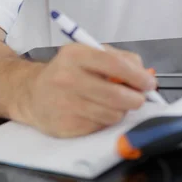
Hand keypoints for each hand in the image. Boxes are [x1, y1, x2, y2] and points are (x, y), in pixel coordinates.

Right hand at [15, 43, 156, 137]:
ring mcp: (66, 104)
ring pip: (112, 114)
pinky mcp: (66, 126)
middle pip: (116, 95)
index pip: (115, 65)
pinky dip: (104, 121)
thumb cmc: (67, 71)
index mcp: (76, 54)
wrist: (32, 94)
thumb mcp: (89, 54)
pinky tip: (96, 112)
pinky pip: (99, 127)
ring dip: (120, 111)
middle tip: (139, 99)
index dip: (137, 76)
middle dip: (135, 99)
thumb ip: (119, 59)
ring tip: (113, 104)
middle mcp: (68, 78)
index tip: (149, 83)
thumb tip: (146, 75)